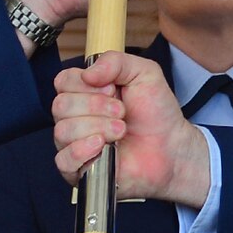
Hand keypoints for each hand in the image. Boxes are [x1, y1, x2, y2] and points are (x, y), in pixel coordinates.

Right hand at [51, 51, 210, 204]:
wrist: (171, 146)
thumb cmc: (156, 111)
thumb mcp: (144, 73)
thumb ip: (116, 61)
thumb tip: (87, 73)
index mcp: (84, 92)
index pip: (63, 81)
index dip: (86, 85)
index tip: (113, 90)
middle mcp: (74, 117)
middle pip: (61, 105)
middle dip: (96, 107)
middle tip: (122, 112)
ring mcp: (74, 144)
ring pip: (63, 131)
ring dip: (97, 127)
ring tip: (121, 130)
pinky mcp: (79, 170)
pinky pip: (63, 160)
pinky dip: (82, 151)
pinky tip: (103, 146)